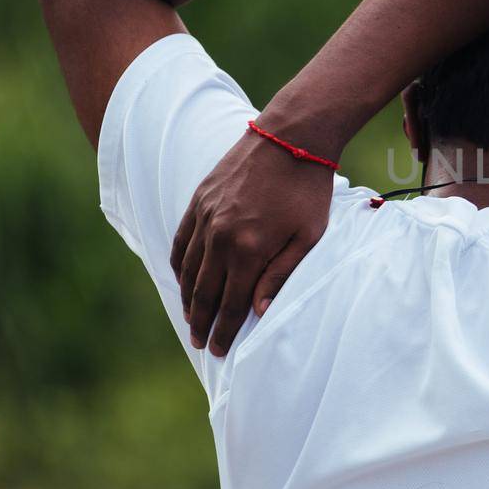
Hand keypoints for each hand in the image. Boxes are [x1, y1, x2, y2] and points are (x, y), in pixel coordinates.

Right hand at [170, 125, 333, 356]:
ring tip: (191, 319)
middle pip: (204, 292)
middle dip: (202, 323)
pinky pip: (181, 242)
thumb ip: (281, 275)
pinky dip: (179, 266)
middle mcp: (220, 236)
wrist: (291, 136)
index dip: (223, 332)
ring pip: (188, 270)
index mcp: (249, 249)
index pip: (231, 304)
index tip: (218, 352)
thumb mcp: (308, 237)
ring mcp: (205, 217)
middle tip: (200, 344)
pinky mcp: (199, 200)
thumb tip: (257, 312)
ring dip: (188, 298)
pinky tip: (184, 280)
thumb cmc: (308, 189)